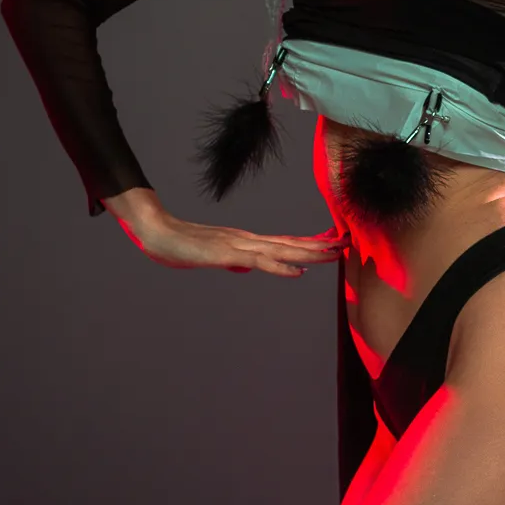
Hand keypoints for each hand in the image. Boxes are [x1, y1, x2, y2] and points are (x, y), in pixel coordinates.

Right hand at [119, 212, 348, 277]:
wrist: (157, 231)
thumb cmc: (181, 244)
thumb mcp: (213, 256)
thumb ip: (232, 260)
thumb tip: (246, 267)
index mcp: (245, 241)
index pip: (284, 242)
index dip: (308, 243)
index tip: (332, 243)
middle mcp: (247, 240)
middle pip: (289, 243)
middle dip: (318, 245)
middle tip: (346, 243)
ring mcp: (238, 245)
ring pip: (281, 250)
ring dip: (308, 253)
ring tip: (332, 254)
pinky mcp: (227, 254)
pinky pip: (259, 261)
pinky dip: (280, 267)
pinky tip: (297, 272)